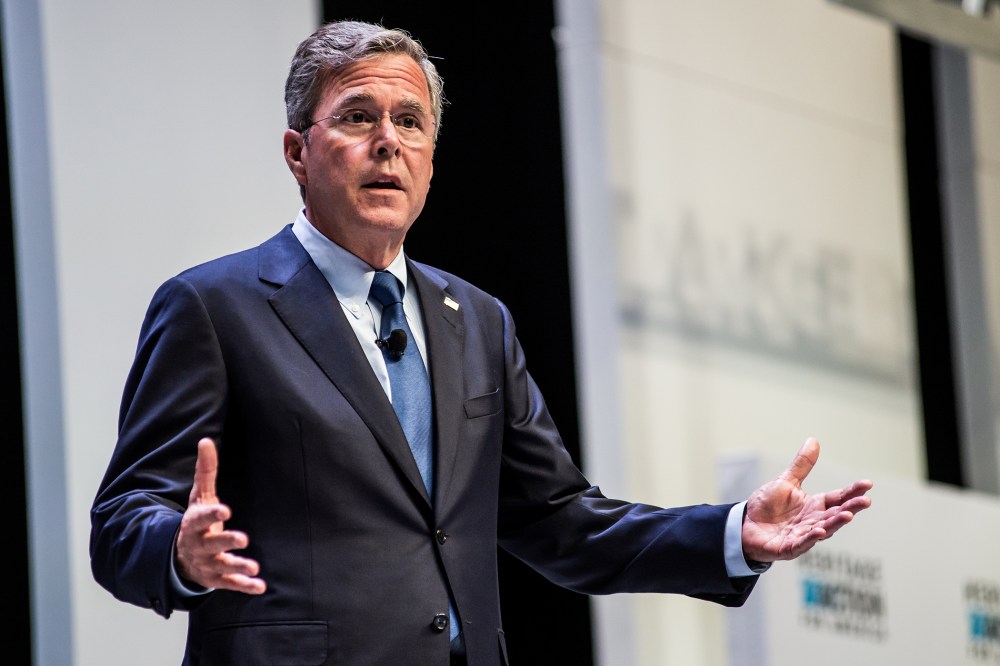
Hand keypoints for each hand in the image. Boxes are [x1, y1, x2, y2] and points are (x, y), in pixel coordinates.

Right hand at [175, 438, 266, 593]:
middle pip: (212, 544)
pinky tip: (260, 586)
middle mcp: (200, 545)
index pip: (202, 517)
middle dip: (226, 542)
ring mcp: (208, 563)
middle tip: (243, 539)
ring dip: (238, 567)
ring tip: (254, 567)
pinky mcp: (217, 579)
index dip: (212, 514)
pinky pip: (230, 584)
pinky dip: (244, 586)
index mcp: (195, 523)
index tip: (225, 510)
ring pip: (222, 566)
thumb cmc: (196, 520)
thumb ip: (206, 471)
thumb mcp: (199, 496)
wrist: (178, 556)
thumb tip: (206, 440)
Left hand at [742, 437, 871, 562]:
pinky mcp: (788, 548)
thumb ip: (802, 465)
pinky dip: (810, 538)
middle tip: (866, 500)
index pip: (838, 497)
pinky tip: (820, 531)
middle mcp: (813, 521)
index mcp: (815, 505)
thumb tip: (814, 440)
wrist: (745, 525)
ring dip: (835, 523)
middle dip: (851, 508)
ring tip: (848, 515)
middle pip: (835, 514)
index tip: (868, 484)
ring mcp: (803, 536)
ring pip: (824, 530)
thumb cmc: (768, 506)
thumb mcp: (786, 482)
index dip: (852, 491)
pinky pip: (801, 543)